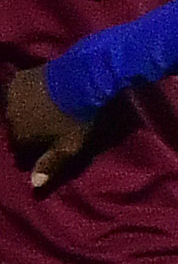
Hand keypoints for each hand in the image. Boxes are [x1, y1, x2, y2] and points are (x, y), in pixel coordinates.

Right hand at [8, 67, 104, 191]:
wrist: (83, 81)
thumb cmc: (79, 119)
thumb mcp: (70, 147)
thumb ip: (50, 165)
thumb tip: (34, 184)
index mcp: (20, 139)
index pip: (23, 153)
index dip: (39, 151)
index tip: (54, 145)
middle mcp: (9, 119)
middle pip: (18, 131)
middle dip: (31, 131)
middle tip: (54, 125)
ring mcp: (11, 98)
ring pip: (17, 111)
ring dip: (28, 112)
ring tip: (50, 108)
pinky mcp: (18, 79)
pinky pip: (19, 91)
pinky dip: (28, 93)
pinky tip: (44, 91)